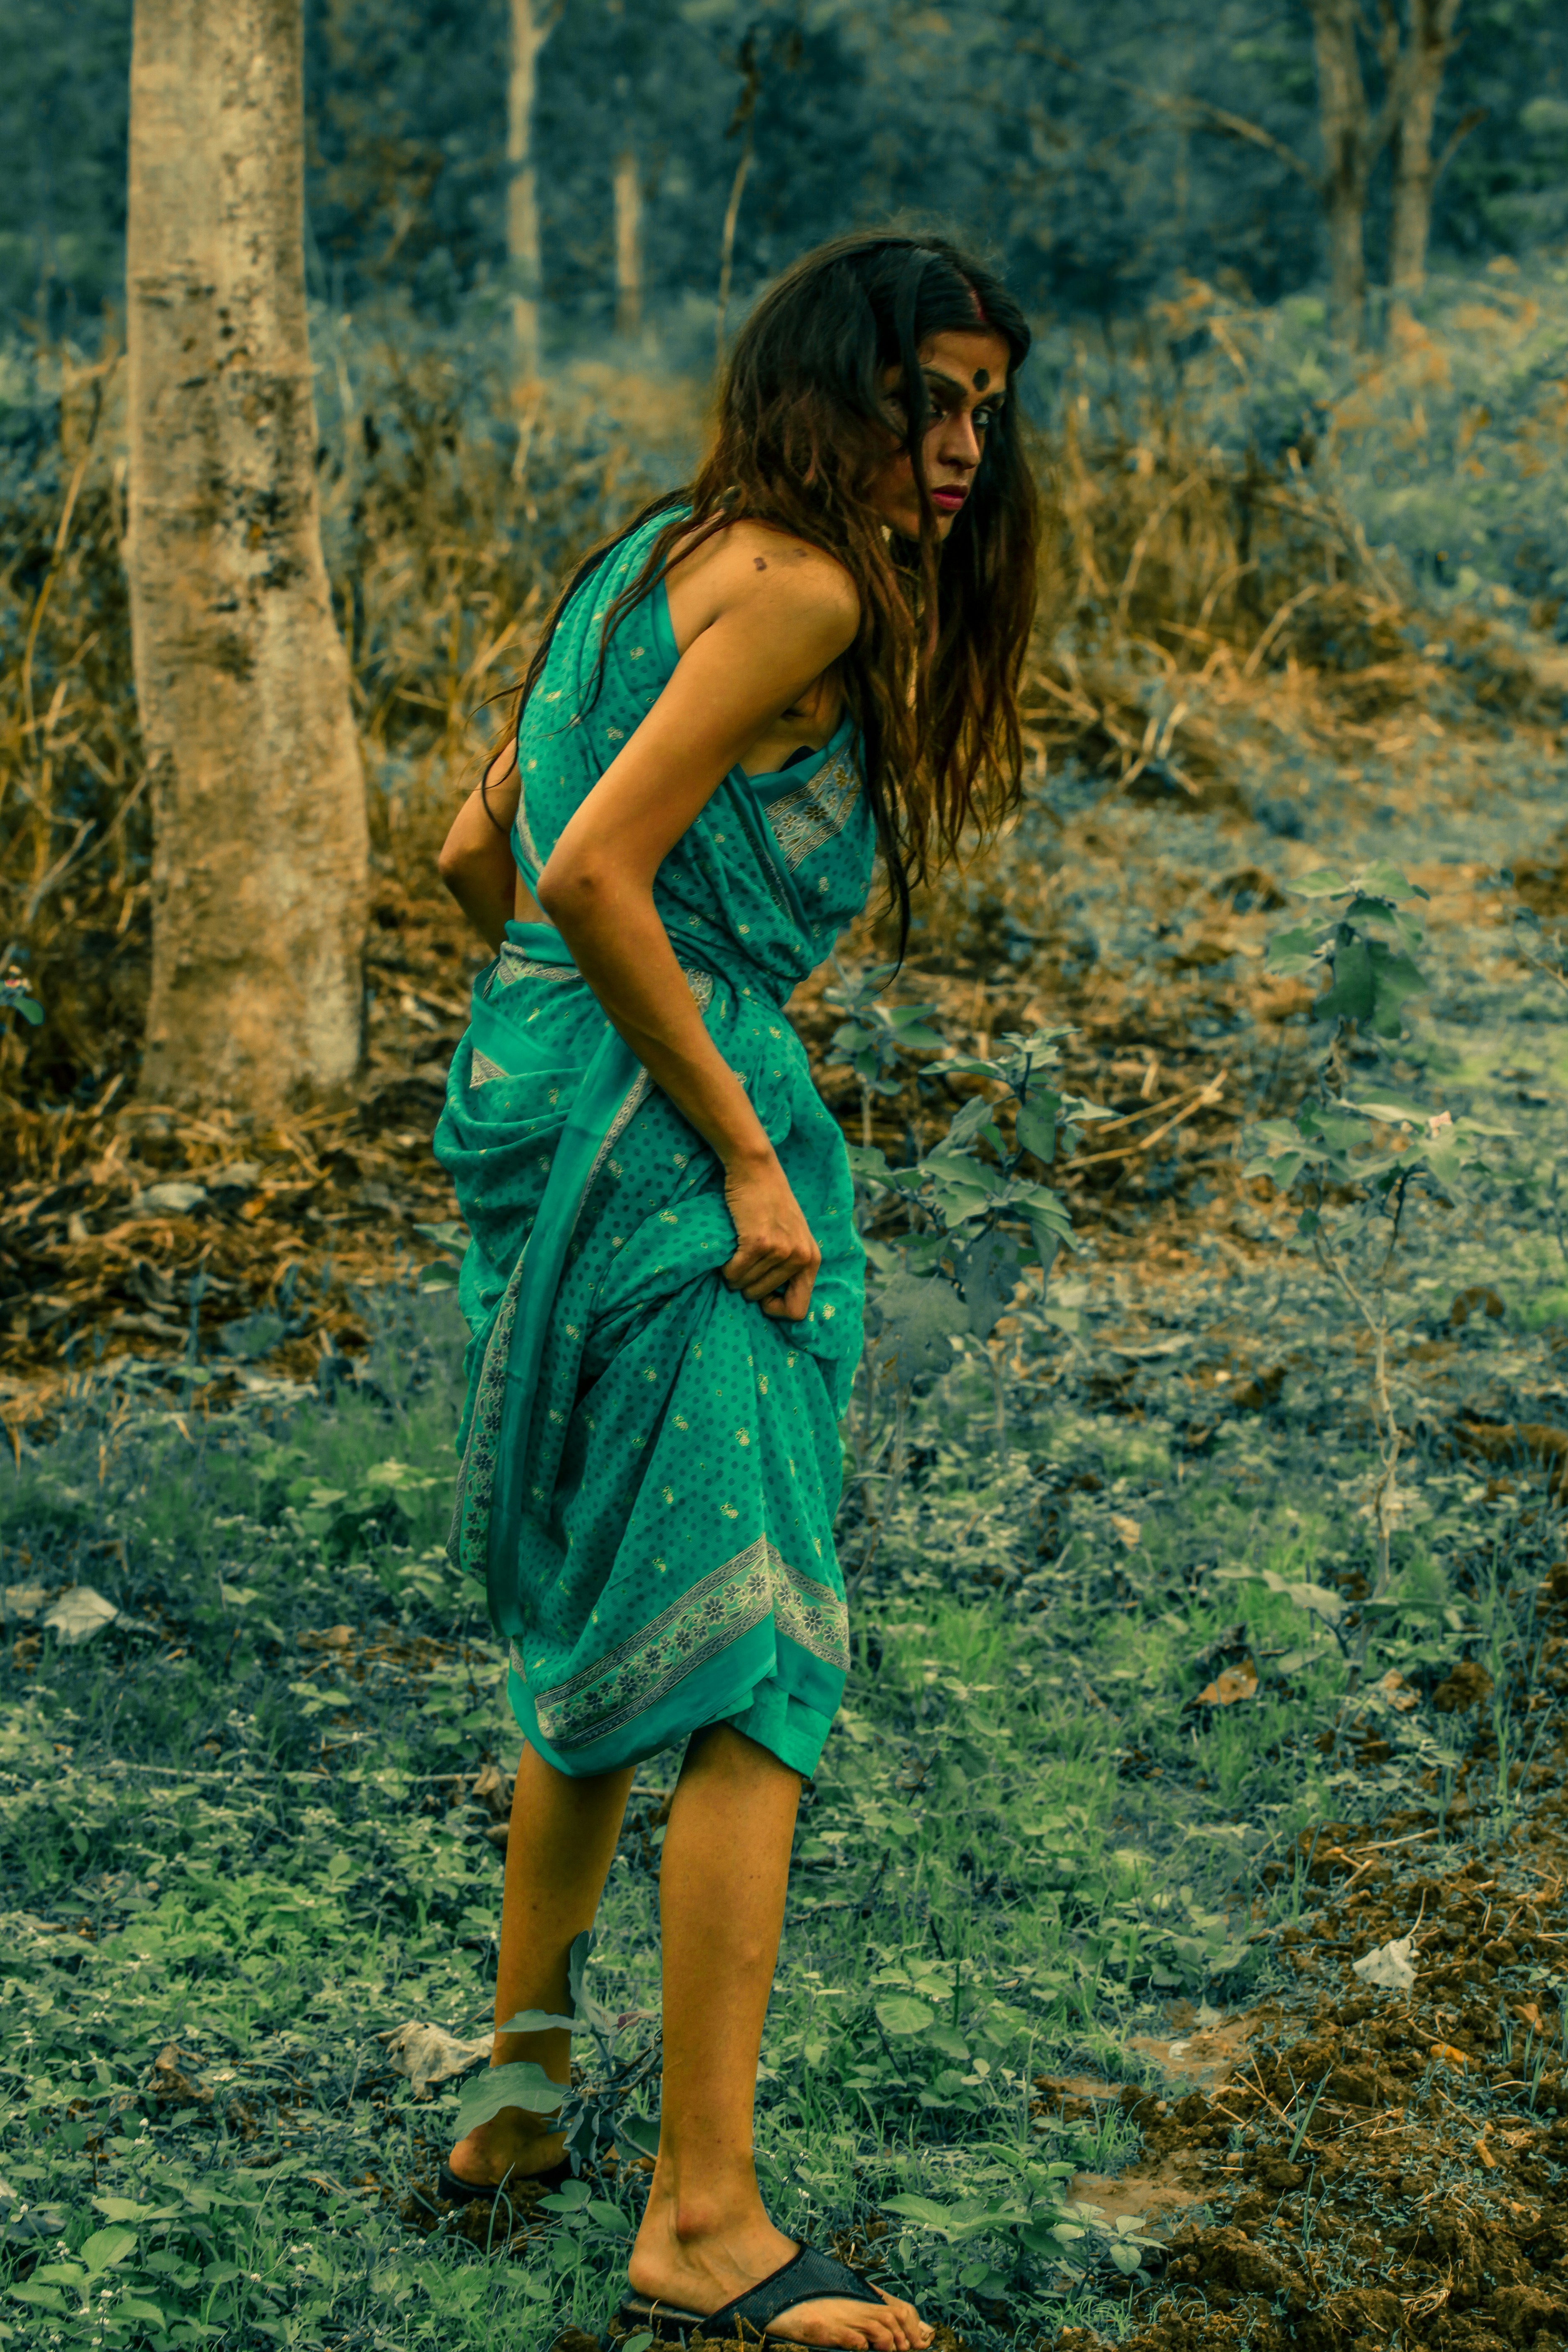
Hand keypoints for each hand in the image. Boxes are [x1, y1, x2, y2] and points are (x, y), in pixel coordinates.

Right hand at [721, 1152, 820, 1319]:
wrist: (757, 1171)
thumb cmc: (771, 1205)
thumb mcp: (794, 1237)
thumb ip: (792, 1266)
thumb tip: (776, 1305)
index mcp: (812, 1260)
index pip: (797, 1312)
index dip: (775, 1309)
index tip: (764, 1293)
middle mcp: (801, 1258)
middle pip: (764, 1299)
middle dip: (748, 1287)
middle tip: (746, 1262)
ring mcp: (781, 1250)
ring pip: (746, 1287)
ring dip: (736, 1276)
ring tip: (739, 1253)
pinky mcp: (759, 1243)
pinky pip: (734, 1274)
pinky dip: (727, 1268)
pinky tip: (731, 1249)